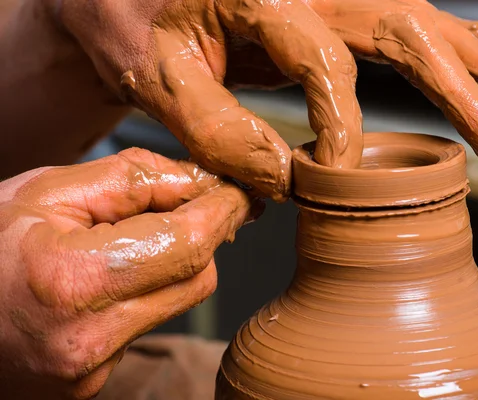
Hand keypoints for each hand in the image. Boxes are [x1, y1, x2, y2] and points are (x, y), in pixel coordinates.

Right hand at [0, 148, 261, 398]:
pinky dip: (146, 292)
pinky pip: (148, 324)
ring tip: (128, 239)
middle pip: (197, 277)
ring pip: (179, 301)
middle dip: (200, 236)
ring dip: (174, 263)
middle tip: (184, 204)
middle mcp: (88, 340)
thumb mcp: (47, 191)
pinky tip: (111, 276)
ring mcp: (91, 371)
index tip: (240, 189)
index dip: (224, 209)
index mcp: (73, 282)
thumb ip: (131, 180)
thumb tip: (199, 181)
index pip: (188, 243)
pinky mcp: (92, 383)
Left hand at [47, 0, 477, 199]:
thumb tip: (289, 181)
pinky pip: (391, 17)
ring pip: (412, 17)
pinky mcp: (320, 0)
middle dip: (460, 88)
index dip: (346, 127)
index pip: (327, 65)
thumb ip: (222, 135)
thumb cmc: (127, 25)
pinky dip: (437, 38)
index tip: (348, 178)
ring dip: (468, 58)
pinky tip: (471, 47)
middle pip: (402, 28)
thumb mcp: (157, 83)